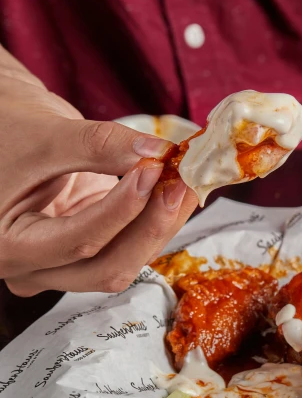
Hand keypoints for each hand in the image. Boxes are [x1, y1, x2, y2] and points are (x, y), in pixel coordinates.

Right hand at [0, 45, 197, 295]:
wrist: (1, 129)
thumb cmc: (4, 129)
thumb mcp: (44, 134)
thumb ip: (98, 145)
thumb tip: (156, 153)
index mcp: (9, 248)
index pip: (77, 242)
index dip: (122, 209)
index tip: (153, 169)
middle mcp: (36, 268)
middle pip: (108, 266)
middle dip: (153, 224)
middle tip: (185, 180)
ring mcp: (65, 262)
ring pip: (126, 260)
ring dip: (163, 221)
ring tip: (188, 179)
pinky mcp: (91, 245)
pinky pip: (130, 242)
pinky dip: (156, 215)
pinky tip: (177, 187)